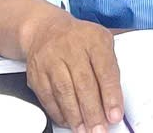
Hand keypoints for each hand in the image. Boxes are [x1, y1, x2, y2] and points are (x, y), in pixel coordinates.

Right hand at [16, 8, 124, 132]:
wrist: (46, 30)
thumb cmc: (79, 39)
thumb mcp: (101, 42)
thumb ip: (110, 69)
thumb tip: (115, 102)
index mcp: (93, 39)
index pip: (104, 70)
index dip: (110, 95)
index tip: (114, 115)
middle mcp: (71, 48)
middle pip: (83, 84)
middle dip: (93, 112)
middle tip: (99, 129)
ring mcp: (51, 60)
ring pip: (64, 92)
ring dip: (76, 116)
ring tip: (85, 130)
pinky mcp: (37, 73)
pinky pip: (48, 97)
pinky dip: (59, 113)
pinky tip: (68, 121)